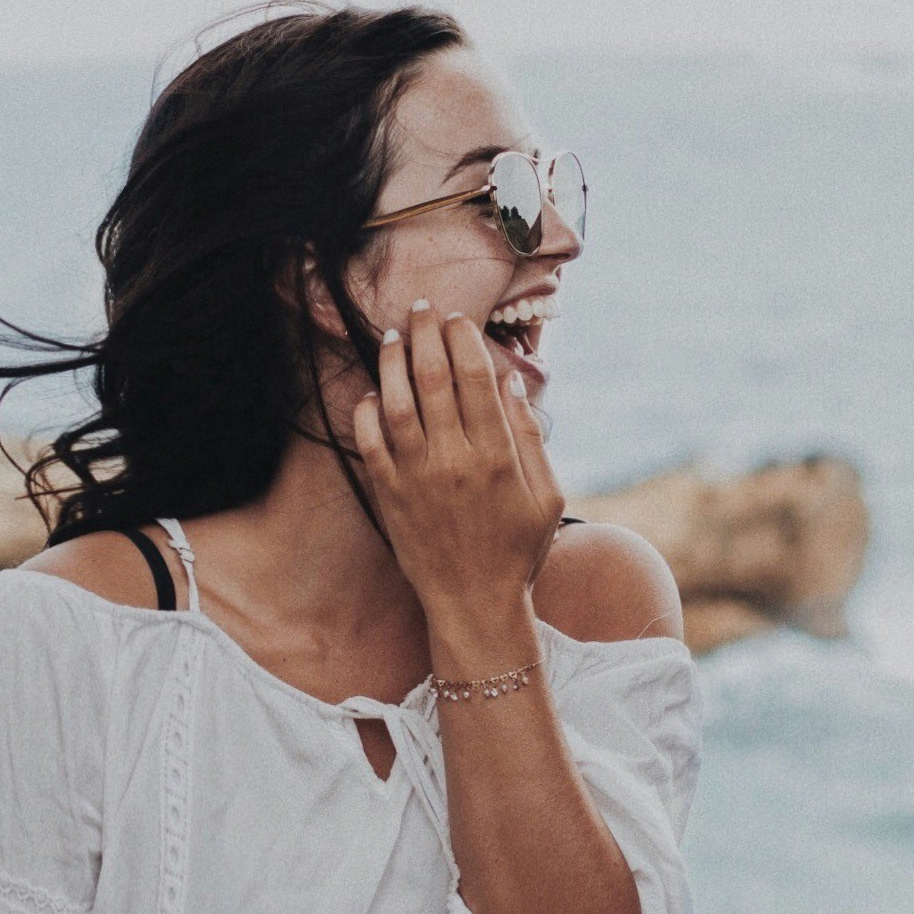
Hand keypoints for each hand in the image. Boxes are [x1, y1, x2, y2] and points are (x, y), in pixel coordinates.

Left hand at [349, 300, 566, 642]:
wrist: (474, 603)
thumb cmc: (517, 549)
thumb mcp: (546, 496)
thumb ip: (530, 437)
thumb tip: (512, 383)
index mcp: (497, 456)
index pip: (477, 378)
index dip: (465, 340)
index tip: (458, 319)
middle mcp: (455, 461)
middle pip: (435, 379)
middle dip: (427, 334)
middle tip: (421, 309)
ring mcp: (417, 478)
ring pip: (397, 403)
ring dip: (393, 363)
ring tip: (392, 336)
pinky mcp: (389, 496)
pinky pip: (370, 443)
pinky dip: (367, 412)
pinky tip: (372, 392)